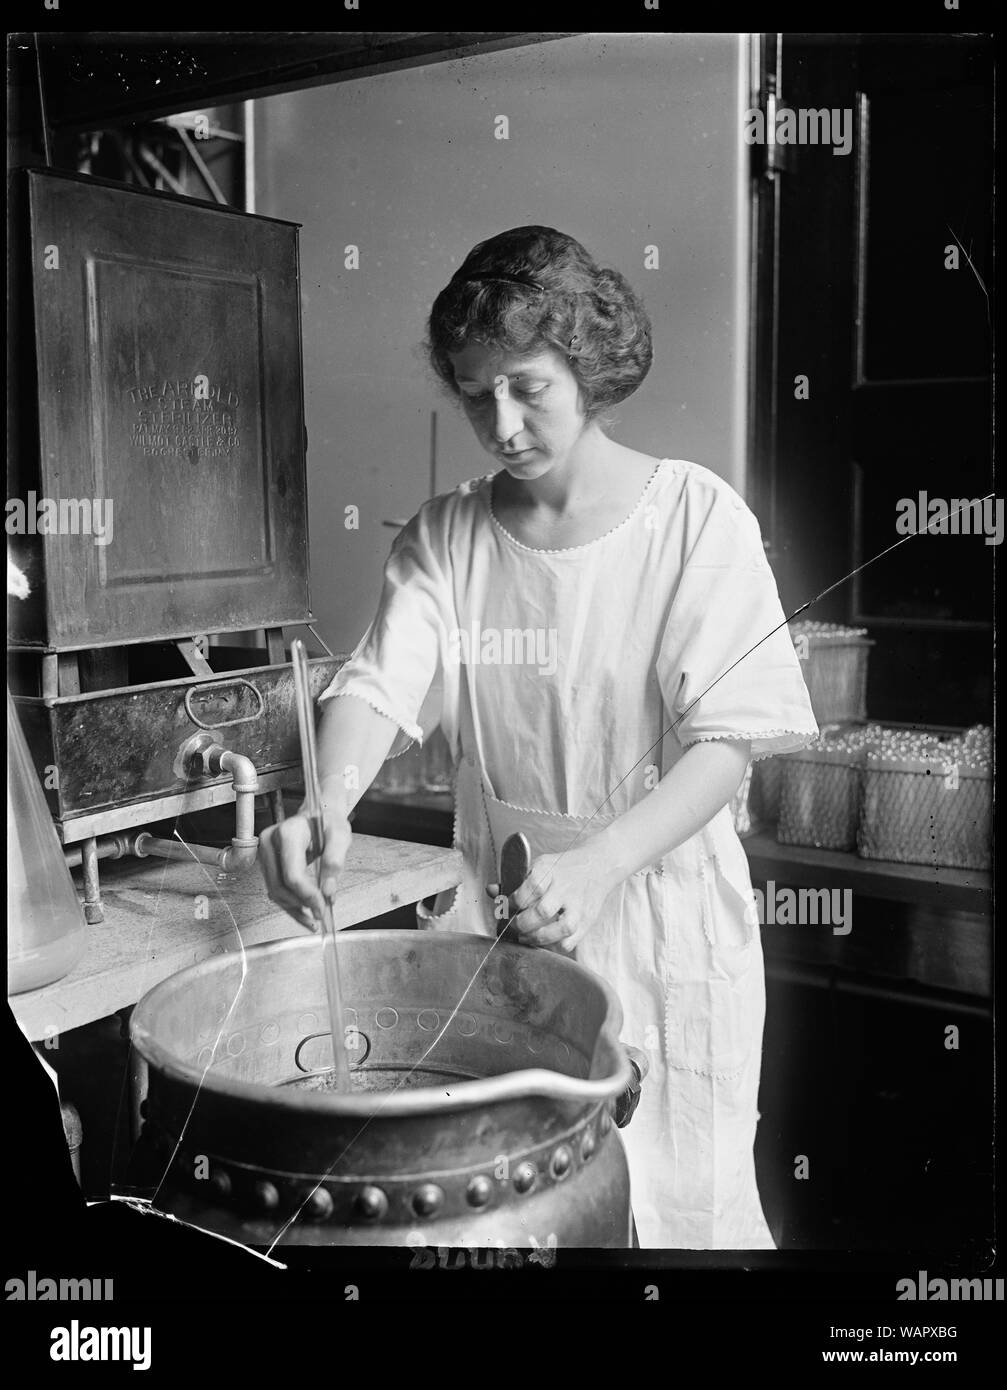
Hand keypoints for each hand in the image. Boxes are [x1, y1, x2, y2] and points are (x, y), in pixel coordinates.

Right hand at [258, 804, 351, 930]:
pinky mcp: (267, 863)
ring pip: (275, 891)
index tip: (323, 907)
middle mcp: (270, 842)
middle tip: (320, 914)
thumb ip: (335, 861)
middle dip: (300, 904)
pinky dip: (289, 903)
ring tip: (313, 917)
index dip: (307, 895)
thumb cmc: (328, 822)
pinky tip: (304, 911)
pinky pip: (275, 889)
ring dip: (293, 909)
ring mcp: (265, 853)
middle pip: (280, 885)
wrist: (317, 814)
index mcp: (289, 832)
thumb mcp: (340, 836)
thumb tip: (328, 891)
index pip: (292, 873)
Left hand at [486, 843, 619, 951]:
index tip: (506, 908)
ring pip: (561, 929)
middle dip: (522, 924)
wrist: (599, 865)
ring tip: (525, 938)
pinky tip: (543, 941)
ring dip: (538, 938)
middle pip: (543, 911)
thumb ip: (514, 880)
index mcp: (550, 870)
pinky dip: (554, 946)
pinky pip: (570, 942)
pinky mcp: (587, 921)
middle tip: (513, 927)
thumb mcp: (539, 866)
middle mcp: (566, 888)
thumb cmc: (562, 867)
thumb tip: (491, 891)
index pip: (531, 888)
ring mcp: (579, 906)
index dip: (514, 902)